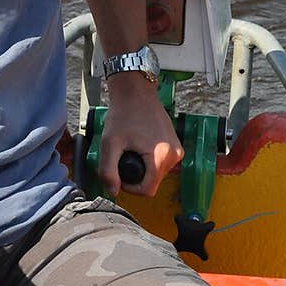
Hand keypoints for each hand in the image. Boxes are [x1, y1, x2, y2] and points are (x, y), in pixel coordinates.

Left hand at [99, 73, 182, 198]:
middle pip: (152, 182)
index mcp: (161, 157)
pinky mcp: (176, 146)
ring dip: (142, 168)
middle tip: (123, 156)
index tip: (119, 172)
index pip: (147, 190)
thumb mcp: (110, 143)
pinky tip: (140, 146)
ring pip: (156, 174)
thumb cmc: (123, 114)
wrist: (136, 93)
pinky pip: (161, 164)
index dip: (129, 187)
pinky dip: (149, 160)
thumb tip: (113, 192)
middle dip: (135, 175)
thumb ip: (108, 171)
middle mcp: (174, 156)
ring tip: (131, 149)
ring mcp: (177, 151)